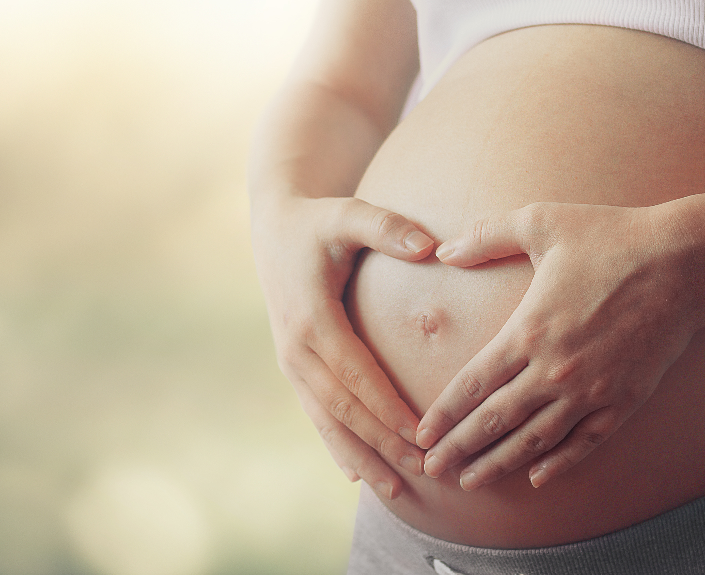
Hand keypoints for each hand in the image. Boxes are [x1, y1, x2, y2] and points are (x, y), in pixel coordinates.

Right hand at [251, 195, 432, 498]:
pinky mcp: (294, 366)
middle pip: (343, 408)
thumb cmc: (317, 222)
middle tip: (421, 473)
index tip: (420, 436)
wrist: (274, 228)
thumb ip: (386, 227)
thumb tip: (430, 247)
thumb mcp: (347, 214)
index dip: (386, 408)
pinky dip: (336, 444)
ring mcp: (291, 361)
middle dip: (381, 443)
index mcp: (311, 319)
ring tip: (393, 491)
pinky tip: (355, 472)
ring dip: (360, 456)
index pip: (355, 375)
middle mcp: (296, 349)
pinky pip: (316, 413)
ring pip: (327, 421)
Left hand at [415, 202, 699, 489]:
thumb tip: (443, 249)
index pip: (473, 384)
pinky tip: (537, 477)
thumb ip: (487, 236)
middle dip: (459, 448)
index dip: (444, 415)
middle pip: (496, 420)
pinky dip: (559, 463)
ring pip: (535, 439)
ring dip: (499, 463)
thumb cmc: (611, 237)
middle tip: (432, 471)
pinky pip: (584, 442)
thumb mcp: (542, 222)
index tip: (421, 436)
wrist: (685, 262)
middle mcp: (555, 369)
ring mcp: (591, 390)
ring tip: (471, 483)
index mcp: (528, 330)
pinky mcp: (625, 400)